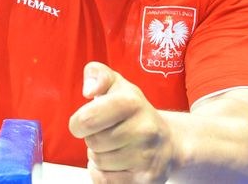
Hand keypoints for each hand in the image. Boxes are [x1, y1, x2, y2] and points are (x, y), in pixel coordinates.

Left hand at [69, 62, 174, 182]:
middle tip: (107, 133)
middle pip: (92, 143)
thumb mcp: (117, 85)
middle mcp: (144, 129)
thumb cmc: (135, 113)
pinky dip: (104, 174)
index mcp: (131, 102)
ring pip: (99, 163)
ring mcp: (147, 157)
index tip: (84, 122)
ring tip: (114, 147)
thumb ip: (97, 75)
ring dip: (99, 157)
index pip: (87, 119)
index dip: (78, 123)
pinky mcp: (147, 180)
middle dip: (93, 139)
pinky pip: (106, 181)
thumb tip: (89, 90)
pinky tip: (116, 164)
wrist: (169, 142)